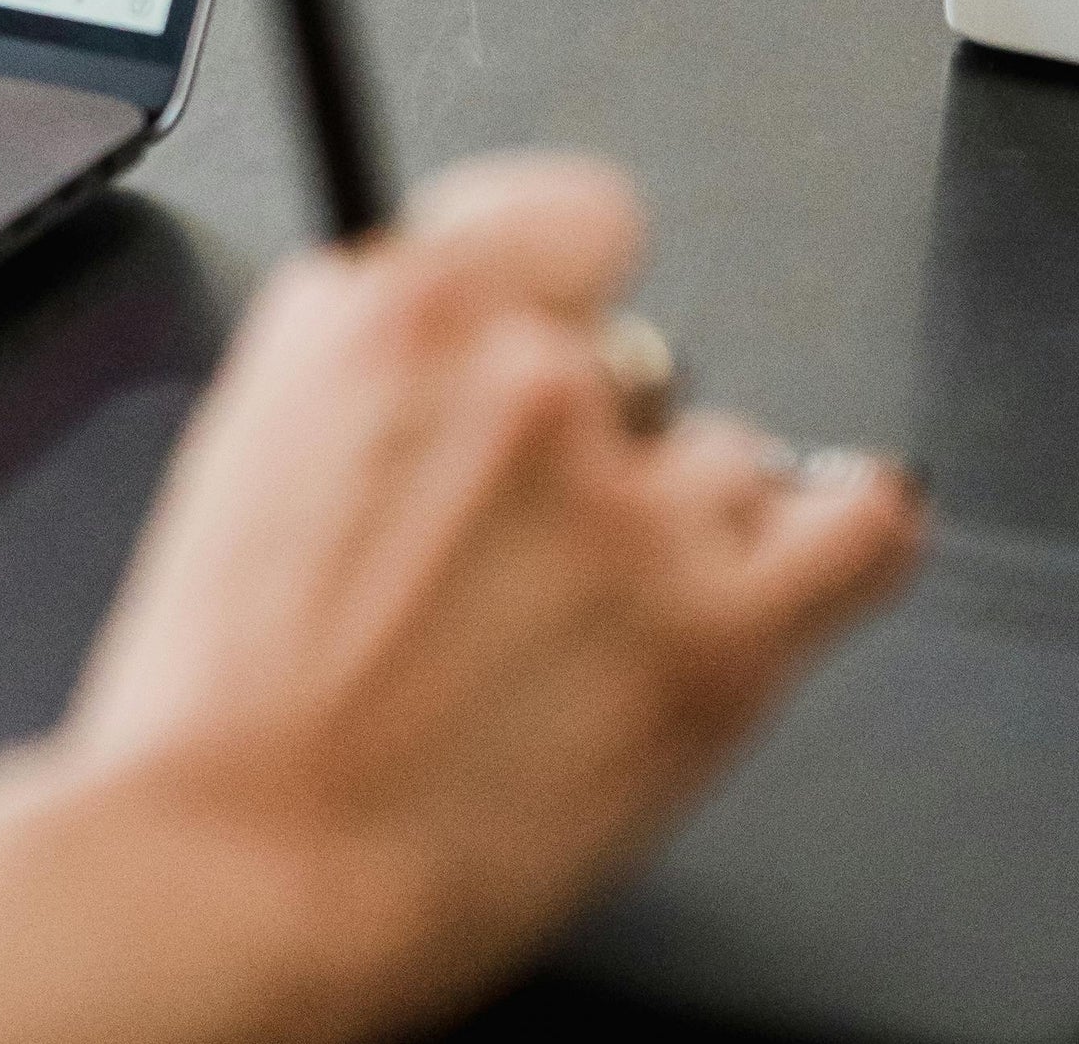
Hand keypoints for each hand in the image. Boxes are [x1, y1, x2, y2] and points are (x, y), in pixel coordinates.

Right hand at [52, 155, 923, 1037]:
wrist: (239, 865)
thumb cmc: (218, 699)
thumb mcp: (248, 449)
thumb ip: (372, 371)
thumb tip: (455, 357)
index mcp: (391, 316)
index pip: (570, 213)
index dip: (561, 281)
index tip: (551, 324)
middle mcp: (524, 381)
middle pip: (636, 353)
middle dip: (590, 434)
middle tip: (514, 539)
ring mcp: (633, 504)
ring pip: (728, 455)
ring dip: (679, 522)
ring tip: (586, 620)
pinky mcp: (723, 632)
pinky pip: (860, 527)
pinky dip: (840, 536)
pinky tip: (797, 562)